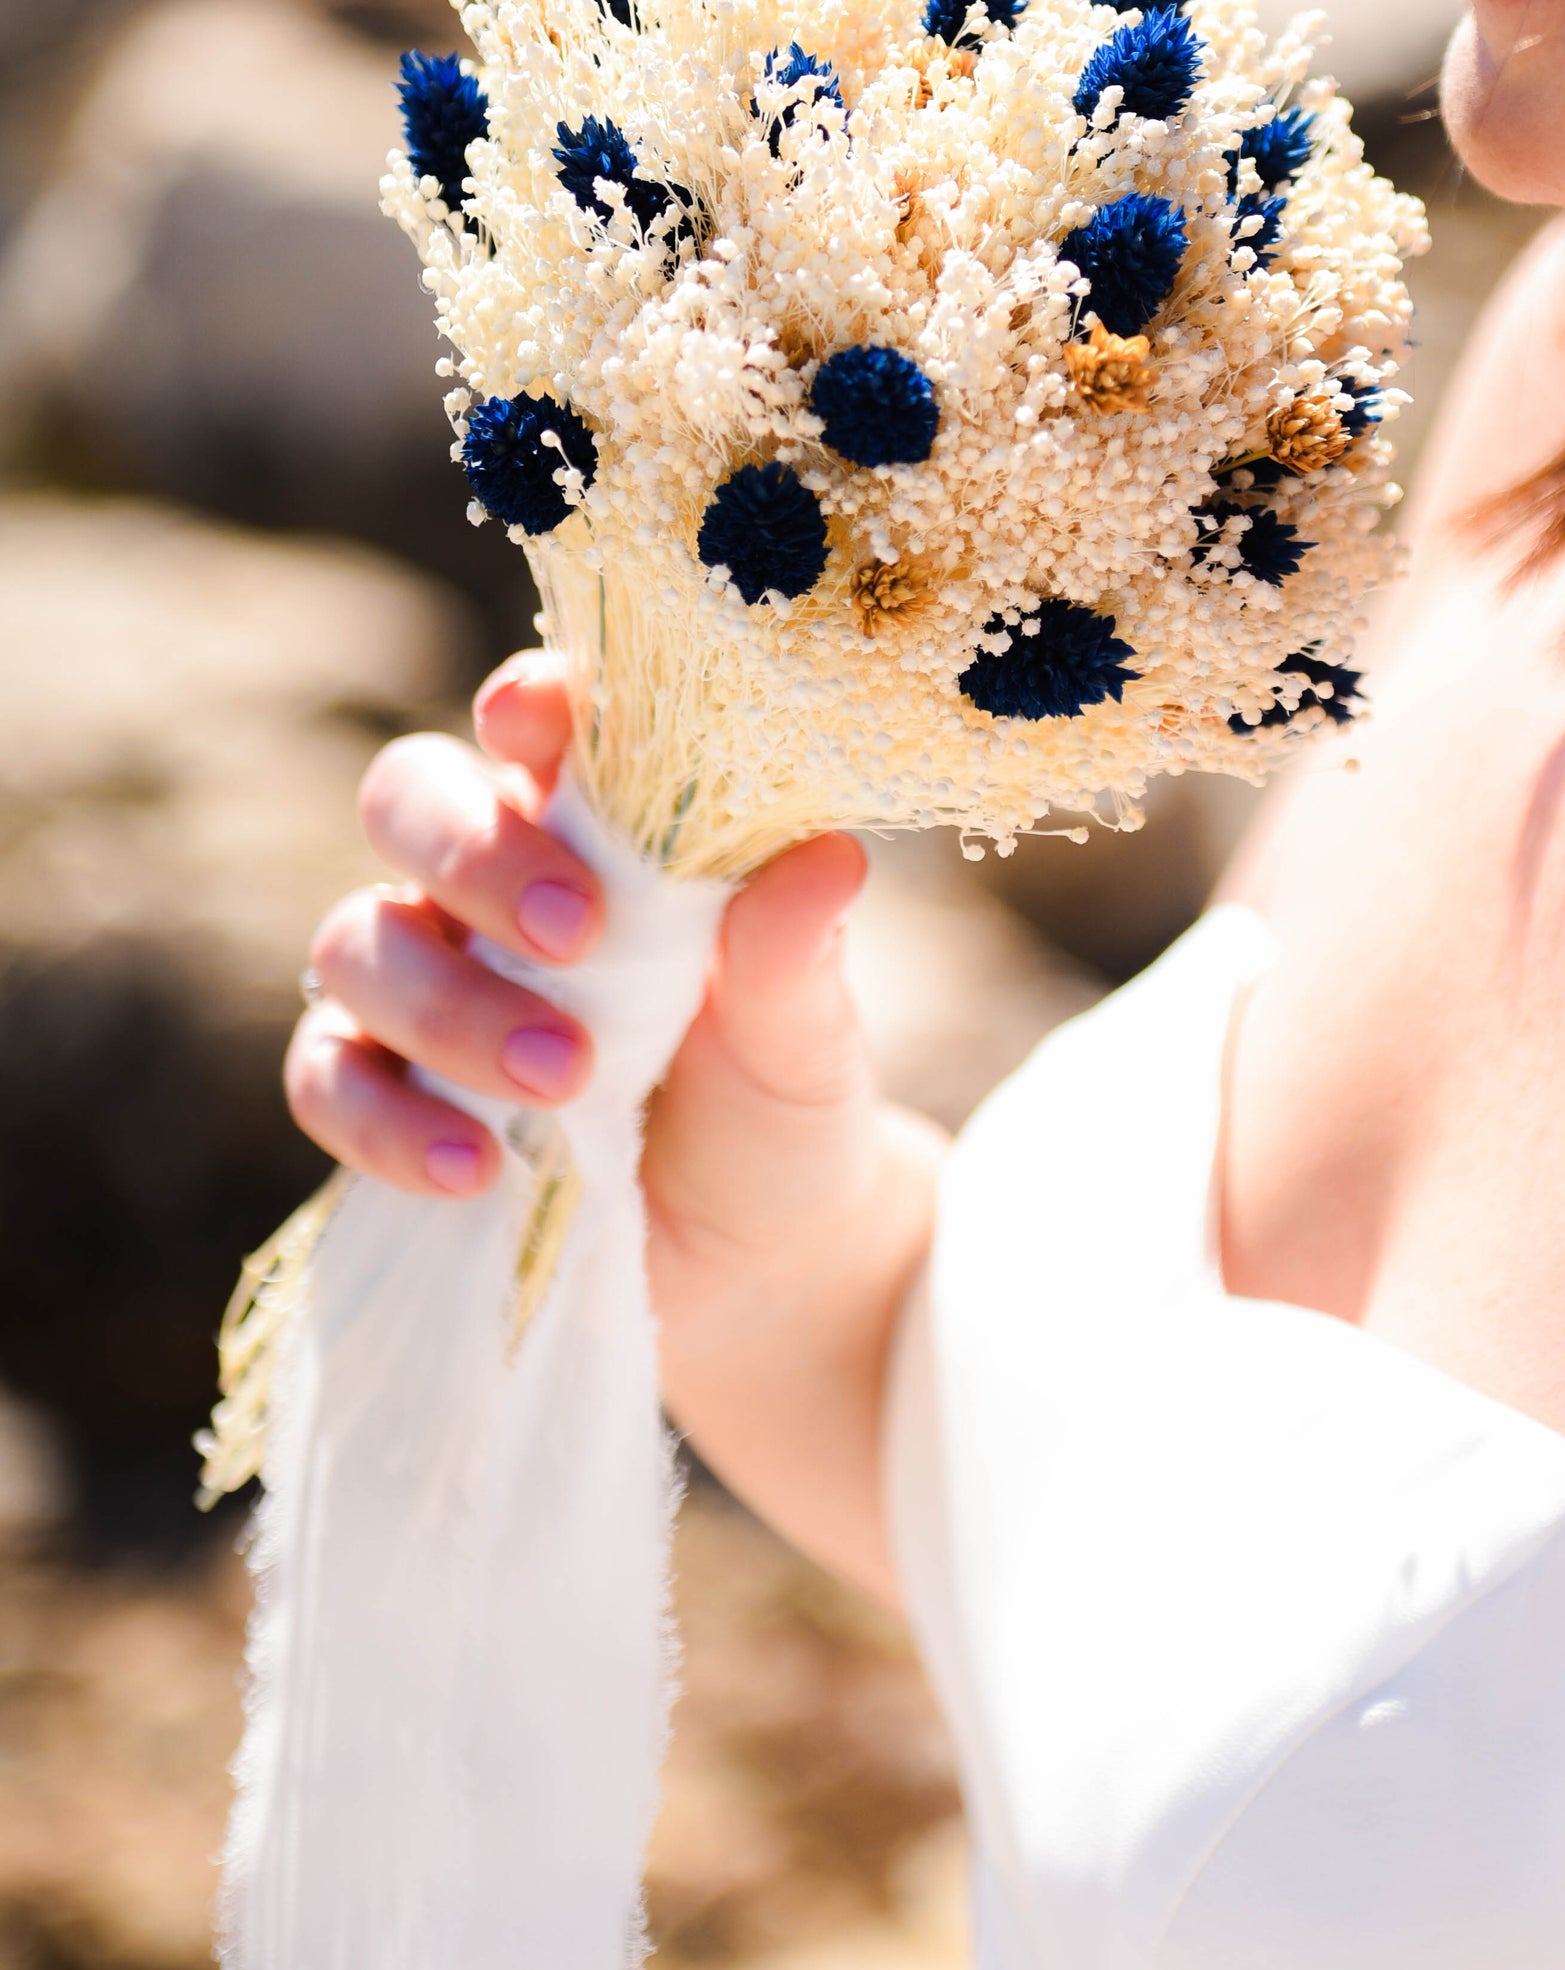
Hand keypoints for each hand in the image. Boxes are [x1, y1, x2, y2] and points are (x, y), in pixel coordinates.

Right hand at [287, 656, 925, 1598]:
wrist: (762, 1265)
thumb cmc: (782, 1103)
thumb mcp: (807, 1036)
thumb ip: (796, 952)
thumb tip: (828, 858)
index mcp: (598, 824)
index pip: (534, 722)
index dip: (523, 704)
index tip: (541, 718)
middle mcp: (490, 886)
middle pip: (408, 801)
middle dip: (473, 853)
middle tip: (576, 932)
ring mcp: (425, 989)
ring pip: (358, 942)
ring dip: (450, 1005)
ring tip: (564, 1079)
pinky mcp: (387, 1097)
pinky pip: (330, 1082)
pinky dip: (387, 1121)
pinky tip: (473, 1168)